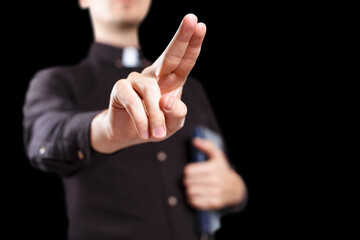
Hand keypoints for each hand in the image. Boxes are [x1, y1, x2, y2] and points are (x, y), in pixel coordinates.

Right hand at [91, 14, 206, 152]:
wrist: (129, 135)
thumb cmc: (155, 126)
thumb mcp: (173, 124)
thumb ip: (177, 114)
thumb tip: (168, 100)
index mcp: (171, 81)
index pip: (184, 61)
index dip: (192, 44)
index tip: (200, 26)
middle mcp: (155, 76)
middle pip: (169, 55)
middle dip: (182, 37)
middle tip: (192, 19)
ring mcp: (136, 80)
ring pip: (151, 91)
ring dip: (156, 116)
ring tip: (158, 134)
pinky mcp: (121, 88)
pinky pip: (134, 102)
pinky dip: (142, 120)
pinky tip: (145, 133)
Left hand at [184, 138, 246, 209]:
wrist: (235, 189)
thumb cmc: (222, 170)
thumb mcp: (217, 156)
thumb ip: (207, 145)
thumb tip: (195, 140)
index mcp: (213, 168)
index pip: (189, 170)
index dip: (187, 171)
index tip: (191, 171)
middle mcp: (214, 180)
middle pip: (188, 181)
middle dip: (187, 180)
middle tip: (191, 180)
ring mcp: (214, 193)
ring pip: (189, 192)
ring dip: (189, 190)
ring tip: (193, 187)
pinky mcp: (213, 203)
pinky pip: (194, 202)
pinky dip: (192, 199)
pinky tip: (196, 195)